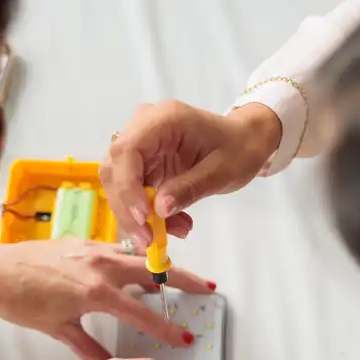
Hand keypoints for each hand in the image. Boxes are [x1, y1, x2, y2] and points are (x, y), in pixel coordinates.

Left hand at [0, 226, 215, 359]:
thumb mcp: (57, 330)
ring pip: (137, 256)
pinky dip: (135, 258)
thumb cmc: (20, 302)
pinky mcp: (83, 240)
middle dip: (183, 279)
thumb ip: (89, 348)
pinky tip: (138, 268)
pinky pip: (118, 248)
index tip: (184, 337)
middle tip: (207, 288)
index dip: (166, 327)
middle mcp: (101, 265)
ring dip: (160, 266)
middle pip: (154, 271)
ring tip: (180, 278)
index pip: (142, 312)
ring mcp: (93, 248)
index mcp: (96, 292)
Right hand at [100, 101, 281, 247]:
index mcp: (163, 119)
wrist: (243, 142)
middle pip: (115, 170)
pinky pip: (132, 192)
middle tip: (148, 240)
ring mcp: (140, 145)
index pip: (127, 151)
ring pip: (119, 185)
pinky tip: (172, 225)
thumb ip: (189, 188)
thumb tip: (158, 209)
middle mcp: (143, 127)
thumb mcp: (221, 172)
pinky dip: (148, 214)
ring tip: (174, 231)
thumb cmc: (238, 149)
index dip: (128, 186)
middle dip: (127, 209)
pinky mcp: (142, 163)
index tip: (143, 217)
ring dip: (138, 216)